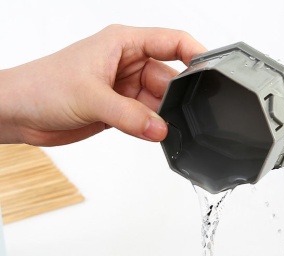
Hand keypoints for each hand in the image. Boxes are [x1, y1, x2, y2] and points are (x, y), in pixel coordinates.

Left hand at [0, 25, 206, 145]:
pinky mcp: (120, 109)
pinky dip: (152, 127)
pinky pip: (146, 117)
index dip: (194, 53)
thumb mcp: (91, 97)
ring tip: (165, 128)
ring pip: (158, 100)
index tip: (212, 71)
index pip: (170, 41)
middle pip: (168, 76)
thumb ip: (130, 115)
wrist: (20, 112)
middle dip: (178, 96)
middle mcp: (127, 64)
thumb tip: (161, 129)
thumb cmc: (43, 86)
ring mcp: (124, 88)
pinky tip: (156, 134)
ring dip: (163, 115)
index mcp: (122, 43)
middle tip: (185, 114)